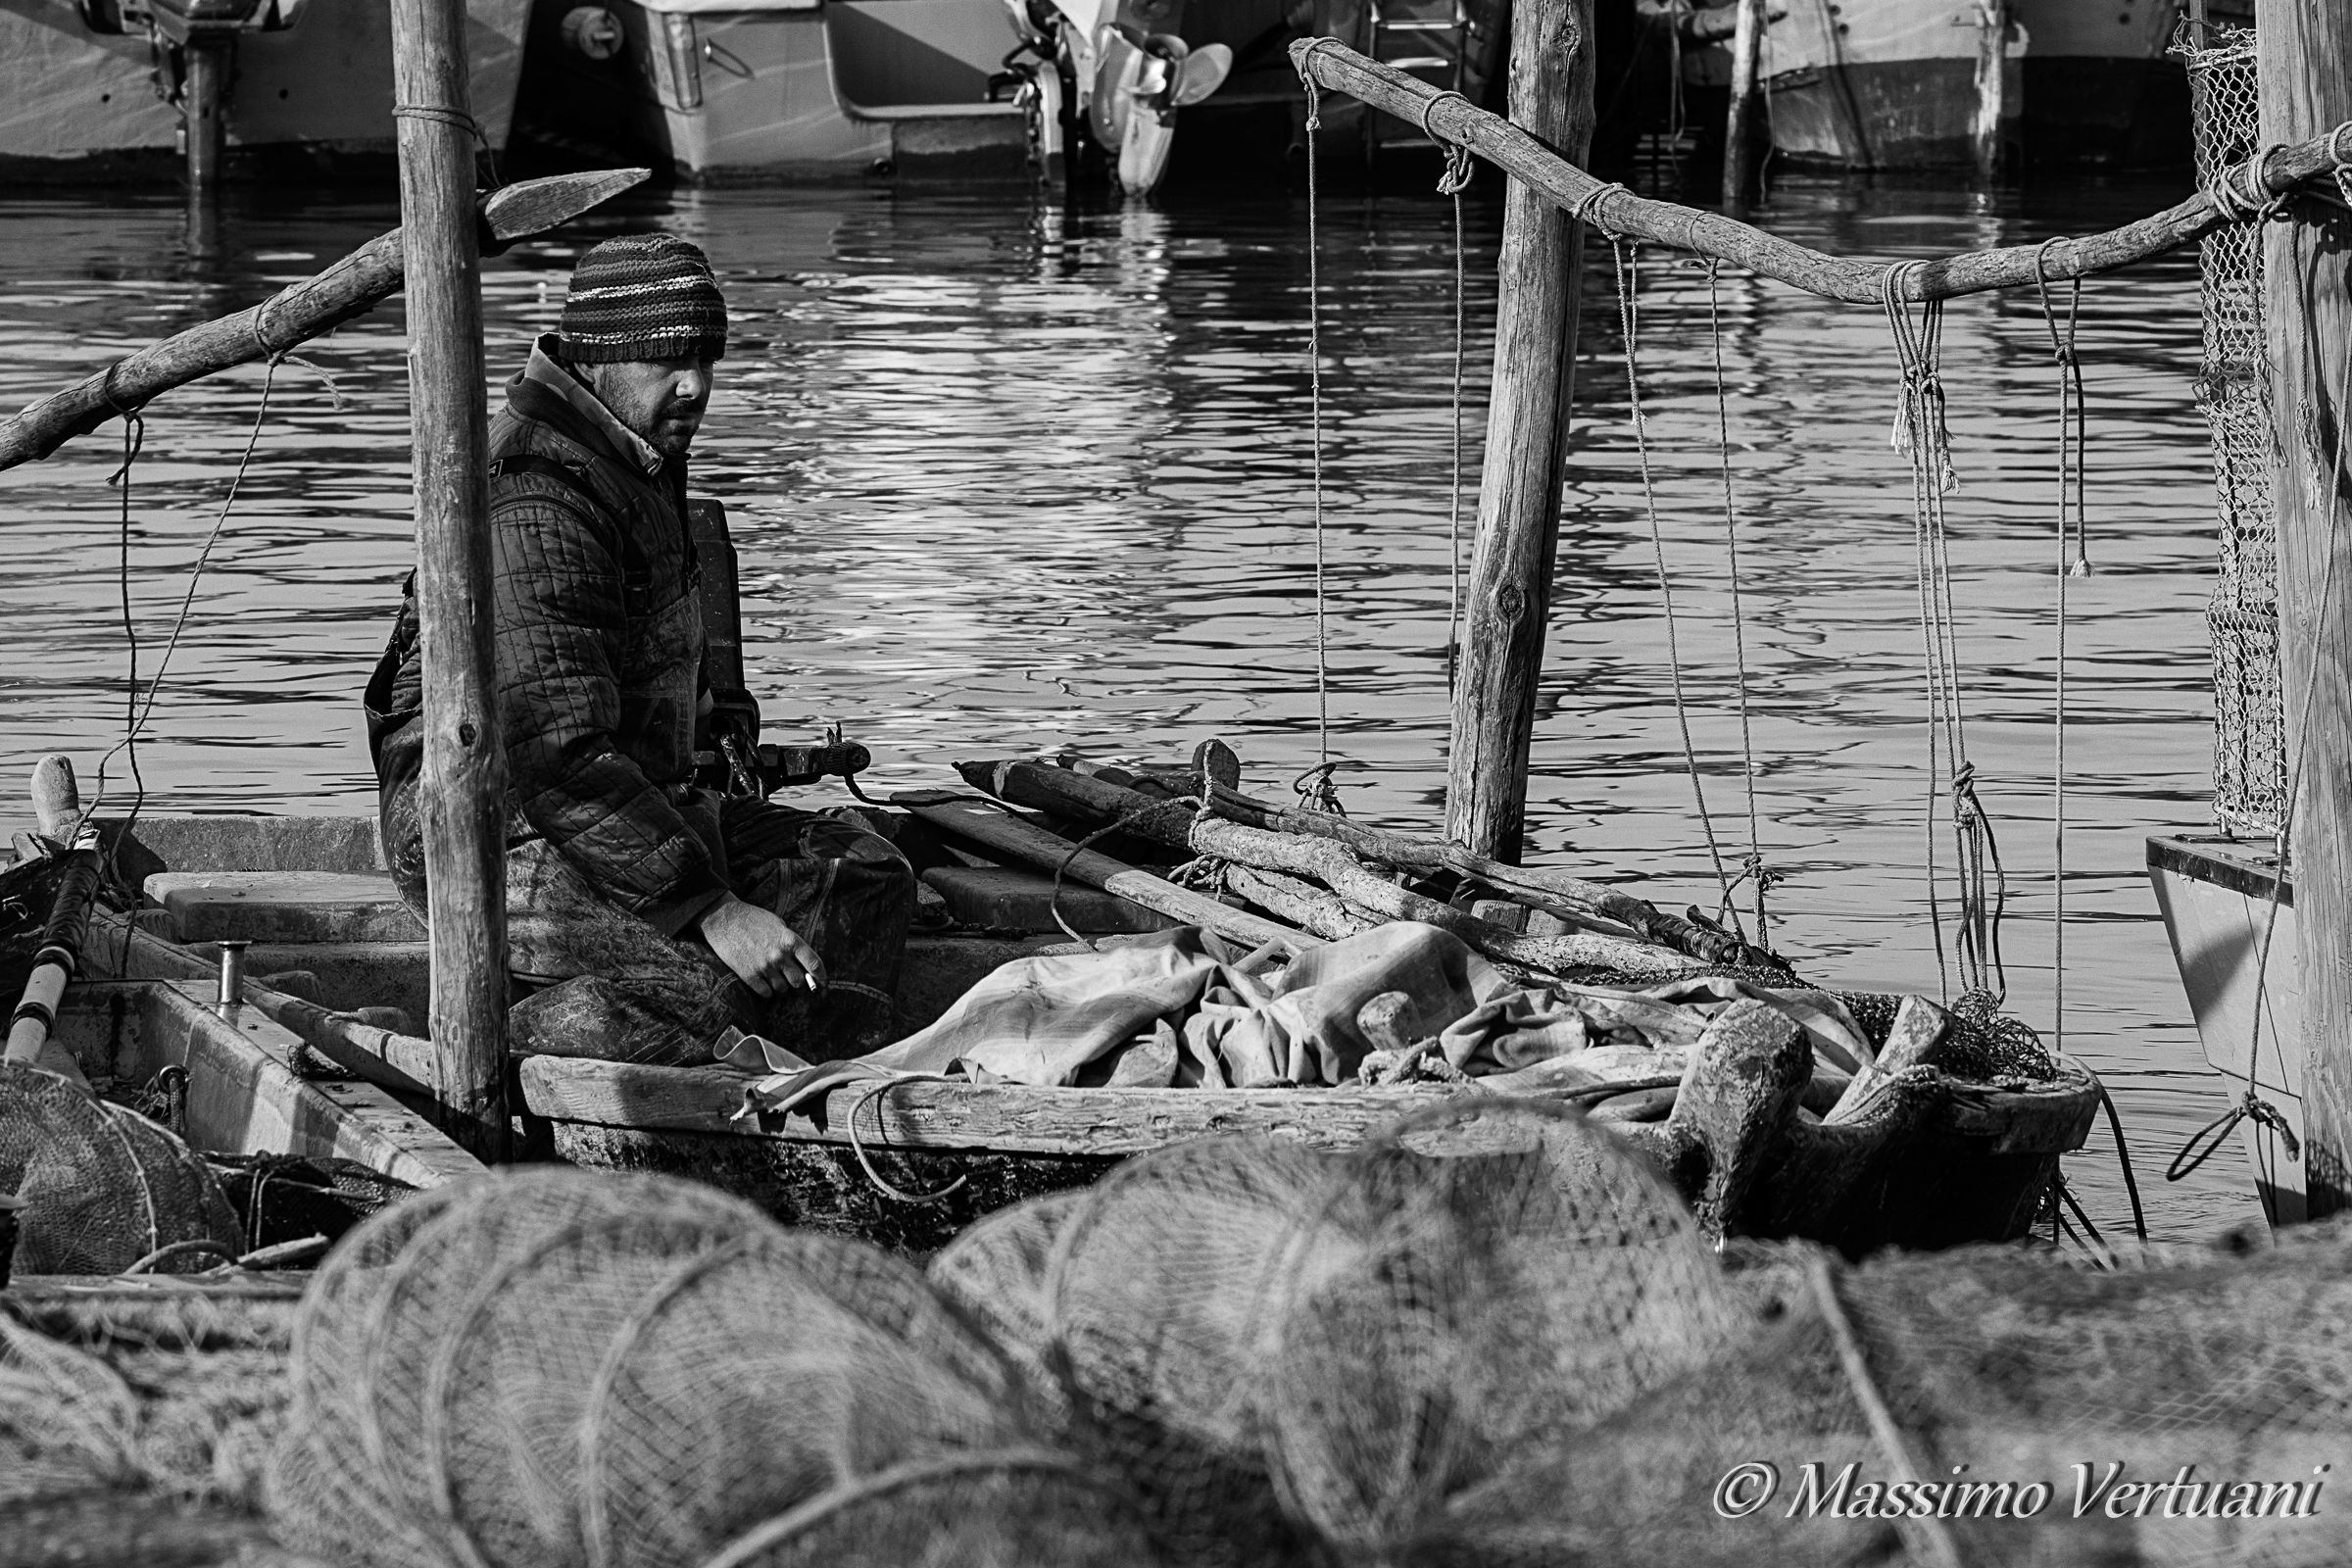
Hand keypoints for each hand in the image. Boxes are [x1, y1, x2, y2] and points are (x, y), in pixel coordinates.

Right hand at [697, 895, 824, 996]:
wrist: (724, 919)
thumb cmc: (753, 919)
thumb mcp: (778, 924)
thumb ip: (791, 942)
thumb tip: (802, 960)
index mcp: (790, 940)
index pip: (813, 963)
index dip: (821, 976)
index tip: (823, 983)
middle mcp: (779, 955)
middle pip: (798, 981)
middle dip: (797, 981)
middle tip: (791, 977)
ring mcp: (764, 966)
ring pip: (782, 989)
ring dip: (781, 986)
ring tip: (774, 977)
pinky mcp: (749, 975)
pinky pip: (765, 993)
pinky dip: (766, 991)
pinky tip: (763, 982)